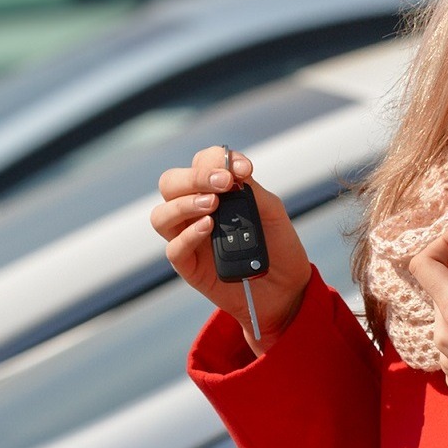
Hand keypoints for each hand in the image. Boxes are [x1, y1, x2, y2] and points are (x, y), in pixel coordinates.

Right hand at [151, 145, 313, 352]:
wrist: (286, 288)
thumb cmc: (277, 245)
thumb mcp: (272, 212)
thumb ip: (251, 190)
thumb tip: (232, 172)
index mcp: (213, 191)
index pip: (200, 163)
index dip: (216, 159)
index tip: (243, 169)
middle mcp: (194, 210)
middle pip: (170, 183)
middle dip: (194, 177)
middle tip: (223, 183)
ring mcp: (188, 238)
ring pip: (161, 215)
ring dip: (184, 203)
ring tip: (212, 204)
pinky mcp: (188, 266)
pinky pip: (174, 248)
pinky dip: (189, 235)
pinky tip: (209, 227)